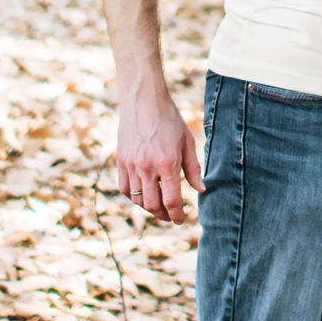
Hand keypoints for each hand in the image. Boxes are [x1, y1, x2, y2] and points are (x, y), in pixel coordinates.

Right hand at [116, 84, 203, 223]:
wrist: (143, 101)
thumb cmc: (170, 120)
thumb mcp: (187, 143)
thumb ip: (193, 168)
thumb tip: (200, 189)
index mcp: (167, 163)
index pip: (171, 201)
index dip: (177, 215)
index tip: (181, 220)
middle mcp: (147, 167)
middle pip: (153, 205)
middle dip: (164, 215)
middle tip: (171, 216)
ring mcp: (131, 165)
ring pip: (137, 199)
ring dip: (149, 207)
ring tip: (159, 206)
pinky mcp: (121, 161)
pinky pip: (124, 188)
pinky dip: (134, 196)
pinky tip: (144, 193)